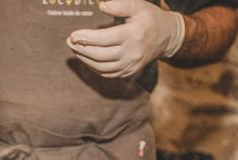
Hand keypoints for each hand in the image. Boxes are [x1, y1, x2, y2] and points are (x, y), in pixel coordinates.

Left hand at [68, 0, 184, 77]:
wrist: (167, 37)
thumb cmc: (149, 18)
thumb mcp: (138, 5)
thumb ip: (120, 4)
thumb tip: (101, 6)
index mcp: (134, 34)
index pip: (105, 39)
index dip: (87, 38)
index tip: (73, 35)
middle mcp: (132, 52)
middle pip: (100, 55)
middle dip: (81, 49)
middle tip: (69, 42)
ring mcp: (131, 65)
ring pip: (101, 67)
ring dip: (84, 60)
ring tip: (75, 49)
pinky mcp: (128, 72)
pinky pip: (107, 74)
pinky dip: (93, 67)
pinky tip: (86, 58)